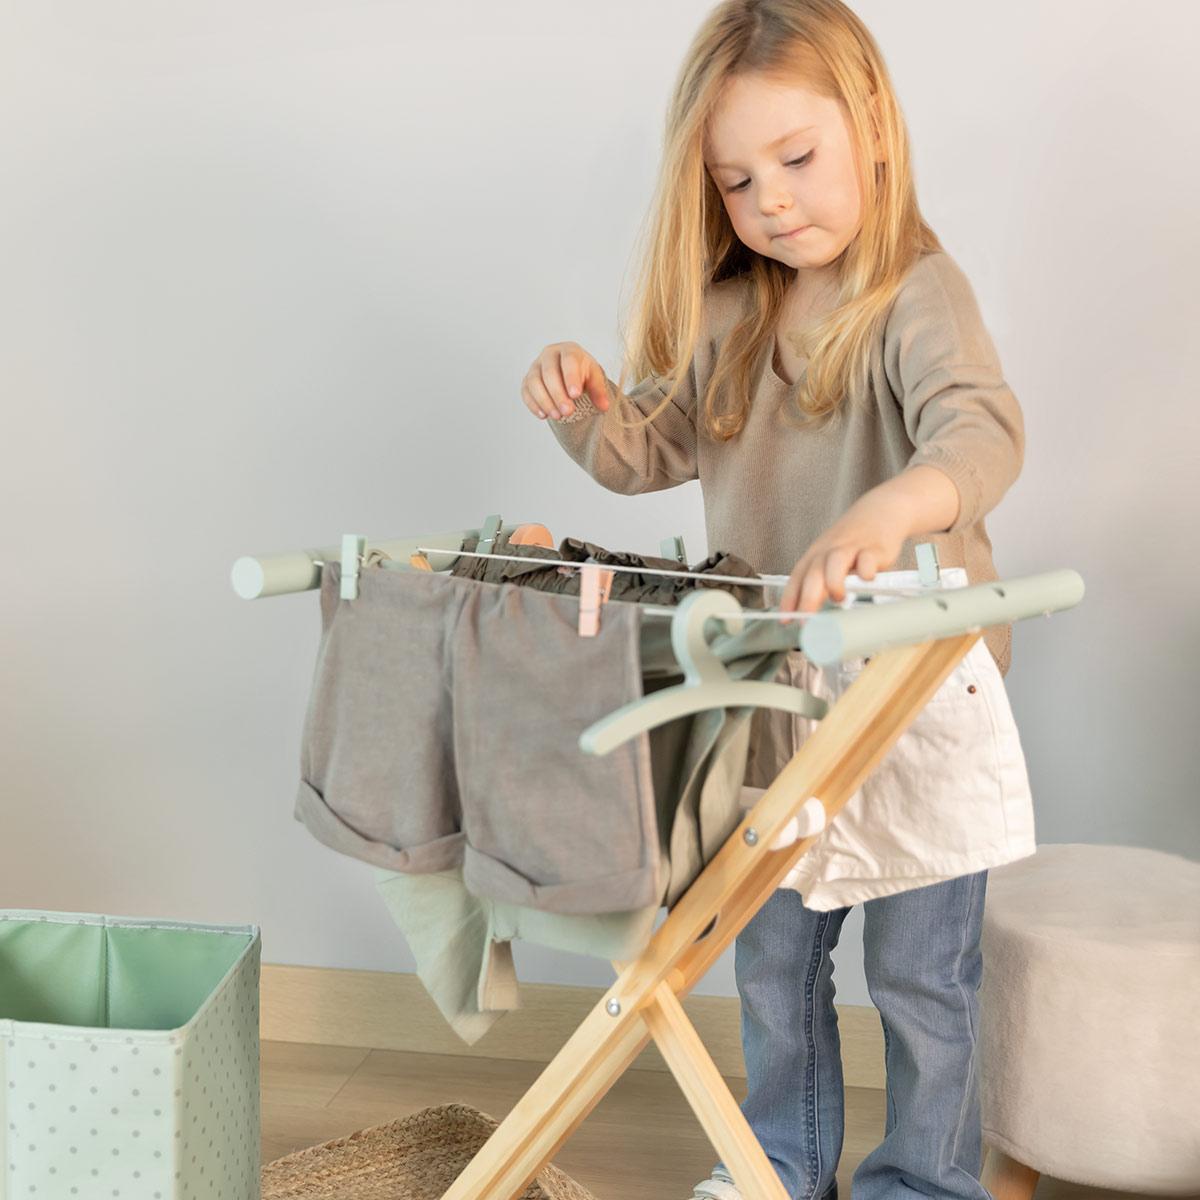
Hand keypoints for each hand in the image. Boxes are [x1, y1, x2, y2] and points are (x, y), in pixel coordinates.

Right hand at [522, 342, 610, 420]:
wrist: (569, 374)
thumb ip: (599, 390)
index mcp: (569, 350)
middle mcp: (549, 355)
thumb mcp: (594, 378)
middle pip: (549, 372)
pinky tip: (543, 416)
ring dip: (545, 401)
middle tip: (568, 412)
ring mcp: (536, 367)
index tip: (575, 395)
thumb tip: (604, 406)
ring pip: (534, 382)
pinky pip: (526, 391)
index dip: (571, 377)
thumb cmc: (583, 373)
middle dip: (558, 394)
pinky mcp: (527, 380)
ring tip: (558, 416)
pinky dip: (533, 404)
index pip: (568, 361)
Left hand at [777, 490, 908, 624]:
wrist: (881, 510)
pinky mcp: (875, 548)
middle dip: (807, 599)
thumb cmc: (852, 541)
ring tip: (839, 598)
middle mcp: (829, 551)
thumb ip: (821, 582)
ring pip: (835, 562)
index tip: (785, 621)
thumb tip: (810, 612)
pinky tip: (867, 579)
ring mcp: (851, 548)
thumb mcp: (830, 557)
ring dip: (833, 583)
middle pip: (813, 574)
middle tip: (806, 622)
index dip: (790, 600)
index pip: (797, 578)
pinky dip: (866, 569)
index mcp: (816, 555)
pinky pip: (868, 558)